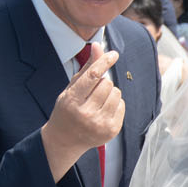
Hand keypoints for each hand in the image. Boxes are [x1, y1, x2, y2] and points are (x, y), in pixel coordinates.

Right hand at [41, 45, 123, 179]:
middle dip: (102, 83)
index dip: (104, 62)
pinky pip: (122, 105)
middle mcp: (86, 114)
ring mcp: (100, 124)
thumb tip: (98, 46)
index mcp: (72, 101)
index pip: (93, 76)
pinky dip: (115, 104)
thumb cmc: (67, 110)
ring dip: (110, 93)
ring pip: (116, 93)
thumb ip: (87, 68)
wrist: (65, 140)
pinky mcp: (111, 131)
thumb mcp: (71, 88)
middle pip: (107, 83)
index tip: (113, 54)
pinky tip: (103, 111)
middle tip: (92, 93)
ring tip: (98, 102)